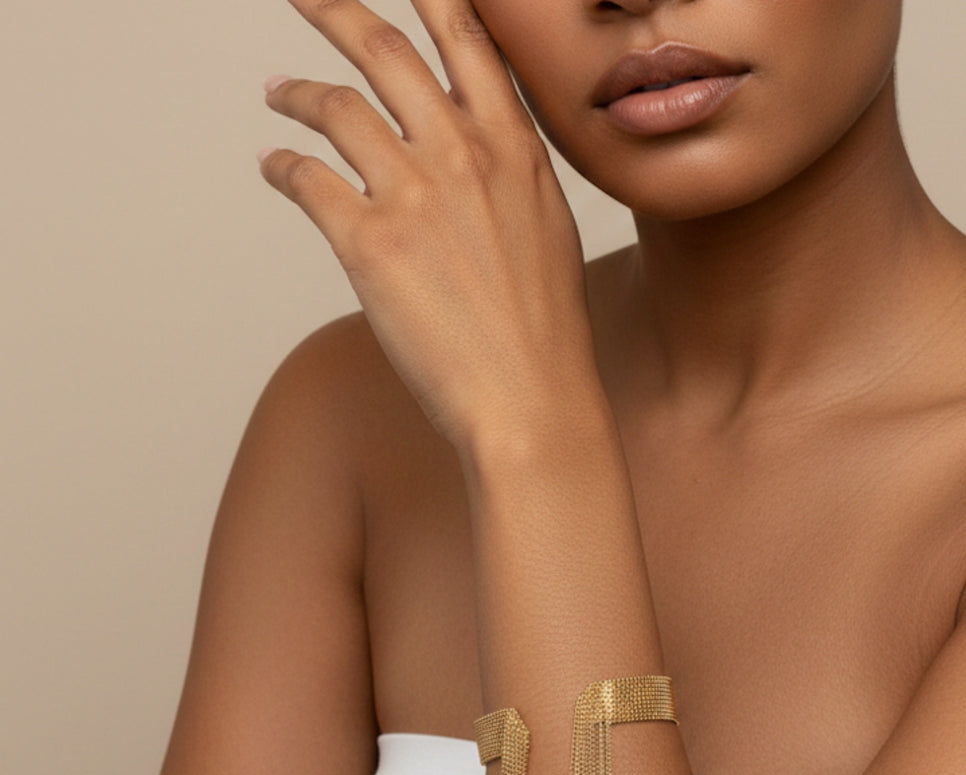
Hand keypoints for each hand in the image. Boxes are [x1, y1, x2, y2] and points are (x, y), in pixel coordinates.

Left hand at [258, 0, 599, 451]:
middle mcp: (463, 154)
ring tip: (277, 92)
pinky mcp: (368, 243)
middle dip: (335, 10)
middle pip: (385, 49)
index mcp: (514, 148)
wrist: (532, 401)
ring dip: (296, 92)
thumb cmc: (545, 333)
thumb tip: (475, 154)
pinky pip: (304, 178)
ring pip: (336, 107)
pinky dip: (281, 166)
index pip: (465, 37)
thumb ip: (509, 174)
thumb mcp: (548, 229)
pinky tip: (274, 167)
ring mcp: (414, 195)